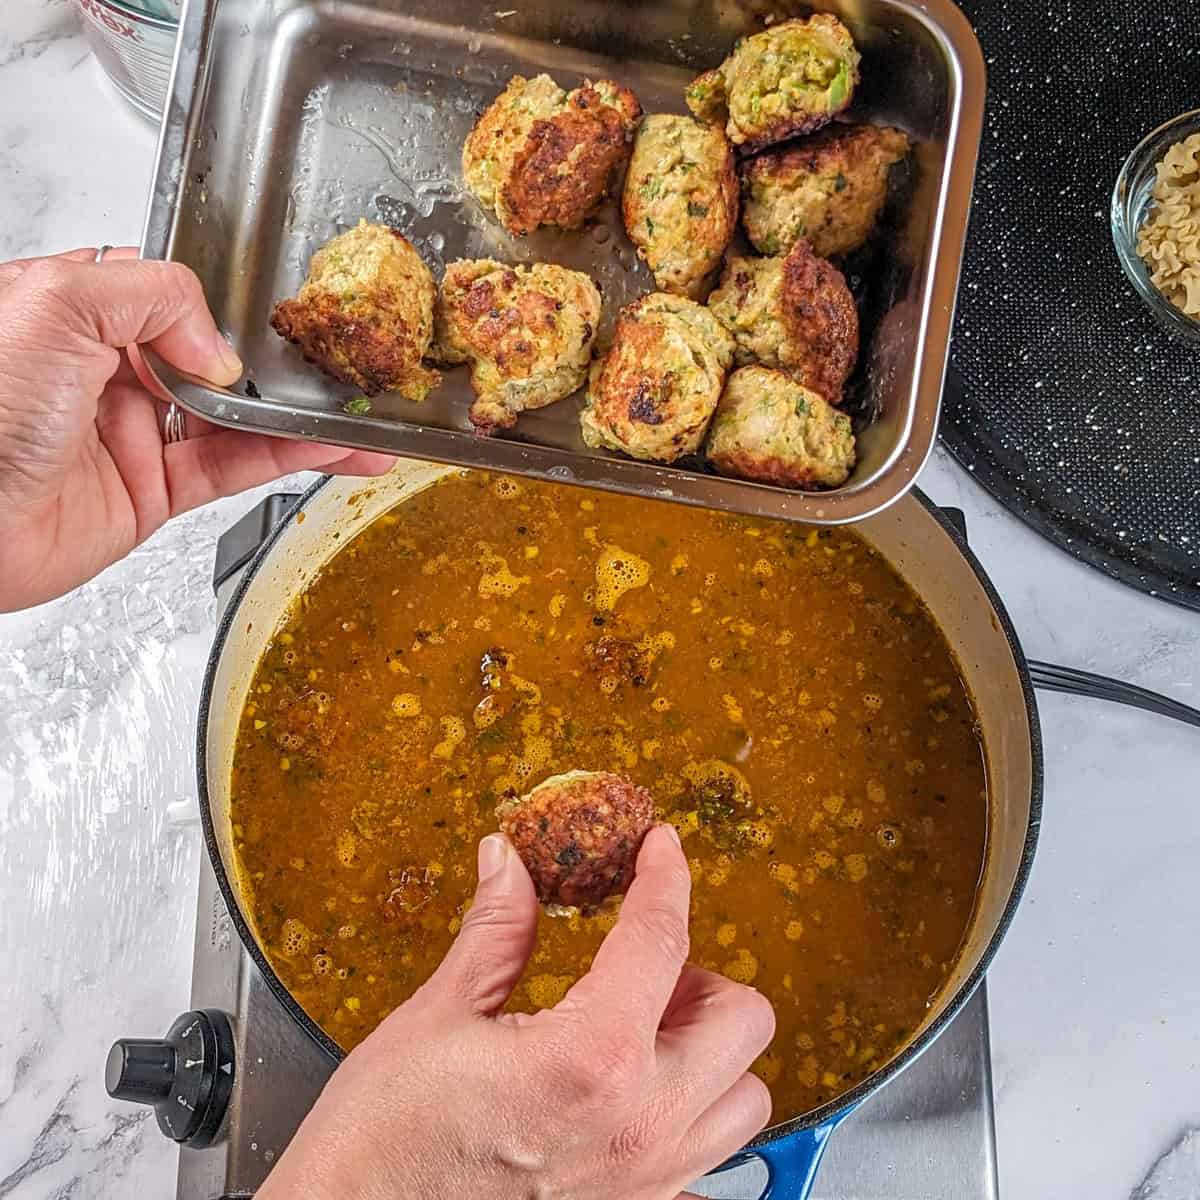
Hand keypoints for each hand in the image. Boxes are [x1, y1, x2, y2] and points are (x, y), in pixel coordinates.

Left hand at [0, 248, 394, 610]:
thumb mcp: (56, 303)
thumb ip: (152, 295)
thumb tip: (217, 344)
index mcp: (80, 311)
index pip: (174, 297)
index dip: (228, 307)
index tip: (281, 315)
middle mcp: (109, 371)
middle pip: (217, 362)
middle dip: (282, 369)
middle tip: (341, 370)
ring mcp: (134, 433)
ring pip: (237, 421)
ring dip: (302, 422)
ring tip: (361, 422)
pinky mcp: (151, 492)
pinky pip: (232, 469)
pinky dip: (286, 460)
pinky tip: (329, 450)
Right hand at [261, 826, 775, 1199]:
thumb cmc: (384, 1142)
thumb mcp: (439, 1014)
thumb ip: (495, 929)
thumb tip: (508, 862)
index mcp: (594, 1055)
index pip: (661, 937)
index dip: (666, 877)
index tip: (662, 849)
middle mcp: (641, 1122)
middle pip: (743, 1019)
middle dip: (700, 974)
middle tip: (641, 964)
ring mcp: (648, 1178)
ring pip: (744, 1096)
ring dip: (709, 1049)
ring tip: (644, 1031)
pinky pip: (710, 1160)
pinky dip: (690, 1116)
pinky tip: (632, 1097)